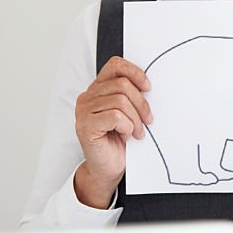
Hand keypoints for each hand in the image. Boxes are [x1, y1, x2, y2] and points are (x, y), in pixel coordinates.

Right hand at [73, 56, 151, 204]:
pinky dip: (127, 127)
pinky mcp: (85, 125)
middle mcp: (87, 97)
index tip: (148, 88)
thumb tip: (149, 84)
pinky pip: (115, 117)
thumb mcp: (129, 112)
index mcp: (98, 89)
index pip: (115, 65)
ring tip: (137, 131)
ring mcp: (83, 111)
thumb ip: (131, 95)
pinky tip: (126, 135)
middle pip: (122, 85)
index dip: (135, 73)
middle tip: (148, 120)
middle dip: (141, 104)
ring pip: (121, 101)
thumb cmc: (119, 139)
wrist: (109, 167)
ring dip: (136, 119)